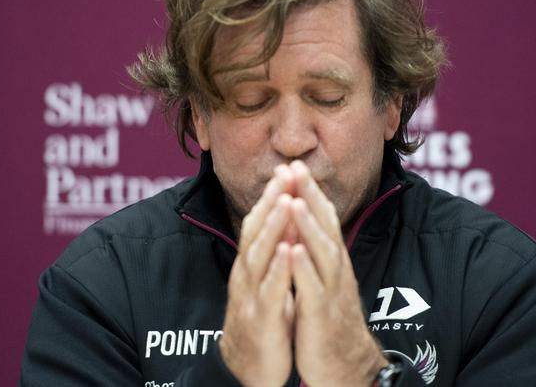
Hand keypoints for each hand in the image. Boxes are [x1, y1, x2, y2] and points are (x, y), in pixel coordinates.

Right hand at [219, 170, 295, 386]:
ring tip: (285, 201)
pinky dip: (278, 270)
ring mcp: (251, 294)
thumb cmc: (262, 318)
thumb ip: (272, 252)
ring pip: (260, 255)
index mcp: (251, 263)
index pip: (259, 221)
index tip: (286, 169)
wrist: (247, 367)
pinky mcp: (260, 318)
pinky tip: (288, 252)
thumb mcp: (266, 280)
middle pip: (257, 230)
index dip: (271, 195)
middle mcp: (247, 273)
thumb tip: (284, 222)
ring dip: (273, 227)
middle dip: (271, 200)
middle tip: (285, 172)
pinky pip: (269, 291)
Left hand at [288, 161, 388, 386]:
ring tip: (293, 201)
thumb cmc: (331, 319)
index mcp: (333, 260)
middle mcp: (335, 269)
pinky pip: (312, 289)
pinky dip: (303, 269)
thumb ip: (320, 252)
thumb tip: (309, 225)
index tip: (294, 165)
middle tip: (295, 167)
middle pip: (324, 226)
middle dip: (309, 196)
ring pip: (321, 253)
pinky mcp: (322, 314)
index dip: (309, 191)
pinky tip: (293, 251)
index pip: (323, 218)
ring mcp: (331, 291)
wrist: (346, 365)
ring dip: (307, 226)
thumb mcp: (327, 279)